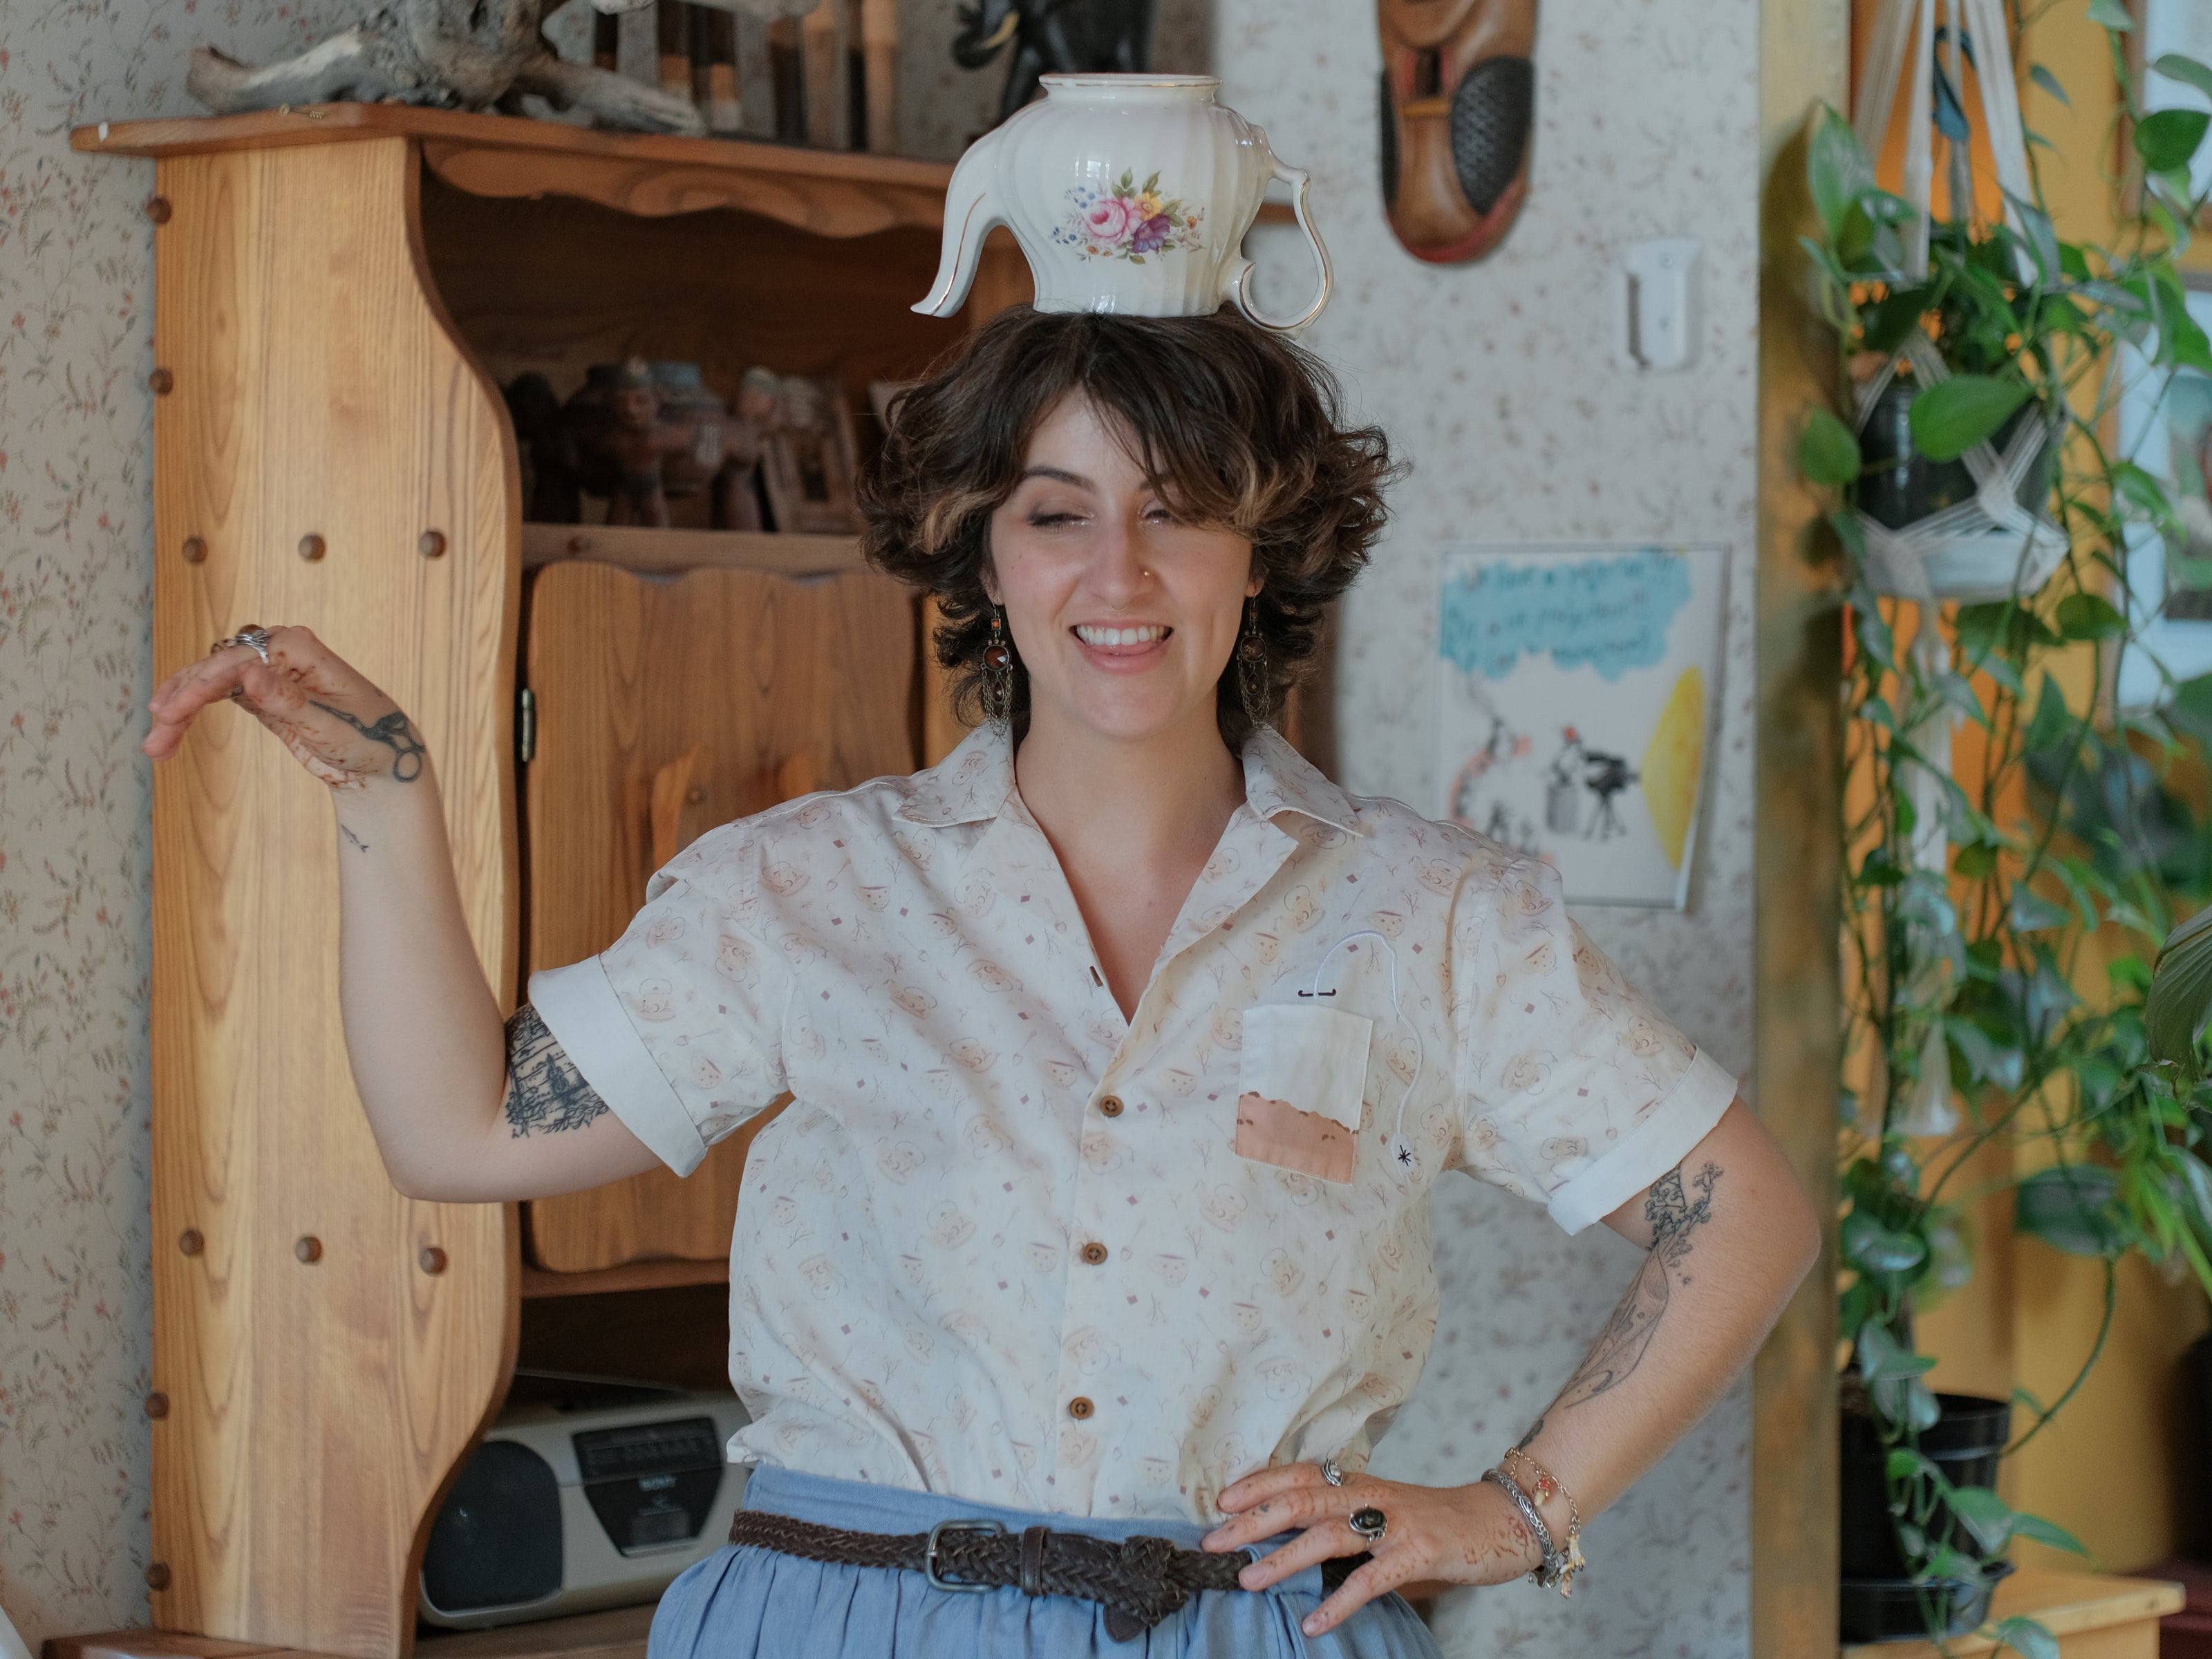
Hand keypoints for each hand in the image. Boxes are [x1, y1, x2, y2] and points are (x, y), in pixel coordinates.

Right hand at [144, 625, 426, 792]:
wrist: (381, 760)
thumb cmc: (367, 739)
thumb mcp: (329, 725)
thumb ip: (288, 700)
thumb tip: (249, 673)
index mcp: (299, 648)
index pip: (236, 658)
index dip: (201, 683)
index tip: (173, 710)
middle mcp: (278, 653)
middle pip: (215, 668)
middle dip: (182, 699)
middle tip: (156, 732)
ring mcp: (266, 672)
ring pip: (209, 683)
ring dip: (180, 710)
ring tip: (155, 744)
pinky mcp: (260, 694)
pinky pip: (216, 697)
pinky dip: (192, 715)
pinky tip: (170, 735)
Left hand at [1201, 1462, 1541, 1637]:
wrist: (1501, 1521)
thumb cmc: (1436, 1521)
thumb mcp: (1384, 1513)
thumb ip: (1346, 1525)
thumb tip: (1295, 1549)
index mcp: (1360, 1485)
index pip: (1300, 1475)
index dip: (1259, 1484)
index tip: (1221, 1500)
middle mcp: (1371, 1497)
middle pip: (1302, 1501)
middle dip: (1253, 1521)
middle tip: (1213, 1541)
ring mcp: (1395, 1524)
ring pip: (1329, 1535)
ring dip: (1283, 1558)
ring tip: (1248, 1579)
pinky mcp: (1419, 1553)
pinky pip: (1371, 1580)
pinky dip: (1338, 1601)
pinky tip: (1313, 1622)